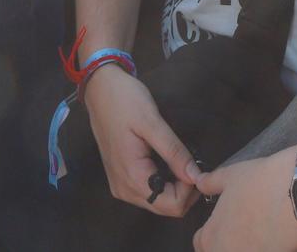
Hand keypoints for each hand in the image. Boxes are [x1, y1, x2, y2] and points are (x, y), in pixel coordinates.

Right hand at [84, 69, 198, 216]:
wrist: (100, 89)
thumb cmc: (124, 101)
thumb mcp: (152, 123)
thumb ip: (174, 152)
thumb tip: (196, 177)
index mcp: (132, 177)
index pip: (171, 205)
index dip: (190, 190)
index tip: (196, 165)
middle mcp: (124, 189)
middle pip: (165, 207)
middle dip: (185, 190)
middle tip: (192, 162)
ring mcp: (120, 185)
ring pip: (158, 202)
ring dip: (175, 187)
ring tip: (181, 160)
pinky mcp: (121, 177)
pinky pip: (148, 191)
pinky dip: (164, 183)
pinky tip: (169, 163)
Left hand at [192, 149, 296, 251]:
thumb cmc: (262, 182)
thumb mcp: (231, 176)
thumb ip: (211, 183)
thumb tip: (200, 183)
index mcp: (211, 237)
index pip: (201, 243)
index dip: (210, 231)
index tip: (223, 221)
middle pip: (219, 251)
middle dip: (227, 242)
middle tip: (243, 226)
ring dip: (247, 244)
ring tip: (260, 230)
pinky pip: (263, 251)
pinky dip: (266, 246)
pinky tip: (275, 235)